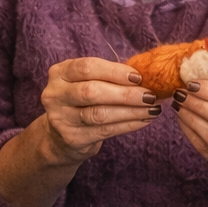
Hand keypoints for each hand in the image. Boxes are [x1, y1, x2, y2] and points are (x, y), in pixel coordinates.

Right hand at [40, 56, 160, 165]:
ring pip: (100, 114)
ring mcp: (61, 119)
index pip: (87, 68)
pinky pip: (105, 131)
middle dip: (125, 94)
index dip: (114, 72)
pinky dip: (128, 125)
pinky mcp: (72, 138)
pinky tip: (143, 120)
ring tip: (152, 109)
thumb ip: (109, 76)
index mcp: (59, 73)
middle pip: (92, 92)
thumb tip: (146, 75)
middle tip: (150, 95)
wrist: (61, 135)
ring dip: (131, 111)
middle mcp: (55, 95)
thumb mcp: (87, 82)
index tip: (138, 77)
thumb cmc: (83, 100)